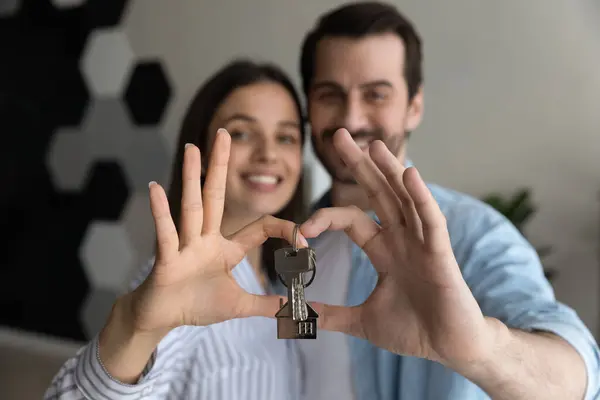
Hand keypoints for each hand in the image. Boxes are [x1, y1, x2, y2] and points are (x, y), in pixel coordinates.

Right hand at [126, 129, 305, 335]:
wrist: (162, 318)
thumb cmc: (196, 305)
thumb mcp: (239, 306)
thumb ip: (266, 305)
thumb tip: (294, 310)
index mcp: (226, 247)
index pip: (260, 227)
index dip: (284, 229)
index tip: (304, 242)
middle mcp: (206, 238)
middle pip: (216, 196)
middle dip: (221, 165)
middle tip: (223, 133)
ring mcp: (186, 245)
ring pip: (192, 207)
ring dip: (192, 177)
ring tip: (192, 148)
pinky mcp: (167, 258)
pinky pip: (166, 233)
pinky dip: (161, 212)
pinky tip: (156, 188)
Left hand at [301, 129, 493, 369]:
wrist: (449, 349)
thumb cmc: (414, 331)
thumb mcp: (362, 321)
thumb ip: (332, 314)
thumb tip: (298, 313)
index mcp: (384, 250)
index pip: (352, 219)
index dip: (327, 218)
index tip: (302, 229)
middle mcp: (402, 239)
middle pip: (378, 194)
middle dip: (359, 164)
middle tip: (339, 135)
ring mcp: (422, 243)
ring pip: (405, 199)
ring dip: (390, 170)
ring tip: (374, 145)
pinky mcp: (441, 254)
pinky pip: (431, 220)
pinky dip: (421, 198)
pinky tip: (409, 174)